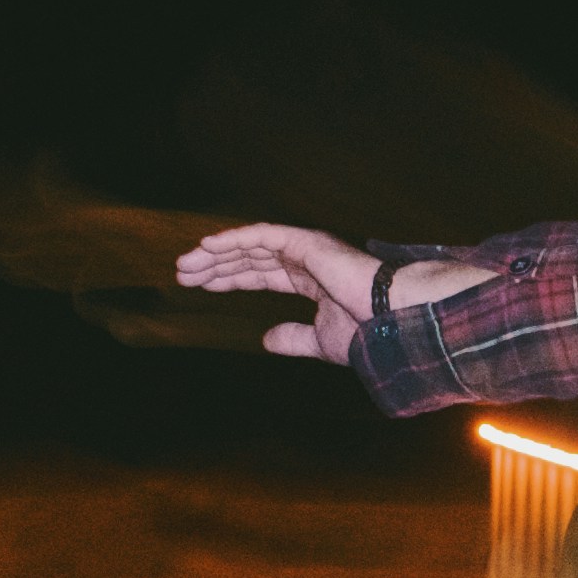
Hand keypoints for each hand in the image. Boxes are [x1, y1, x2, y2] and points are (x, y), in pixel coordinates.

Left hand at [174, 222, 378, 361]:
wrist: (395, 323)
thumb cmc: (369, 334)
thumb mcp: (320, 341)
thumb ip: (293, 338)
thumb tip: (266, 339)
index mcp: (311, 280)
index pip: (261, 273)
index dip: (230, 278)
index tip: (201, 285)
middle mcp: (306, 259)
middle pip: (250, 257)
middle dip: (215, 265)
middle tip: (183, 272)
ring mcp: (307, 248)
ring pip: (250, 245)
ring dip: (216, 253)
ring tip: (186, 264)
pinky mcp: (307, 242)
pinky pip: (263, 235)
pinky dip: (234, 239)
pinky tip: (208, 247)